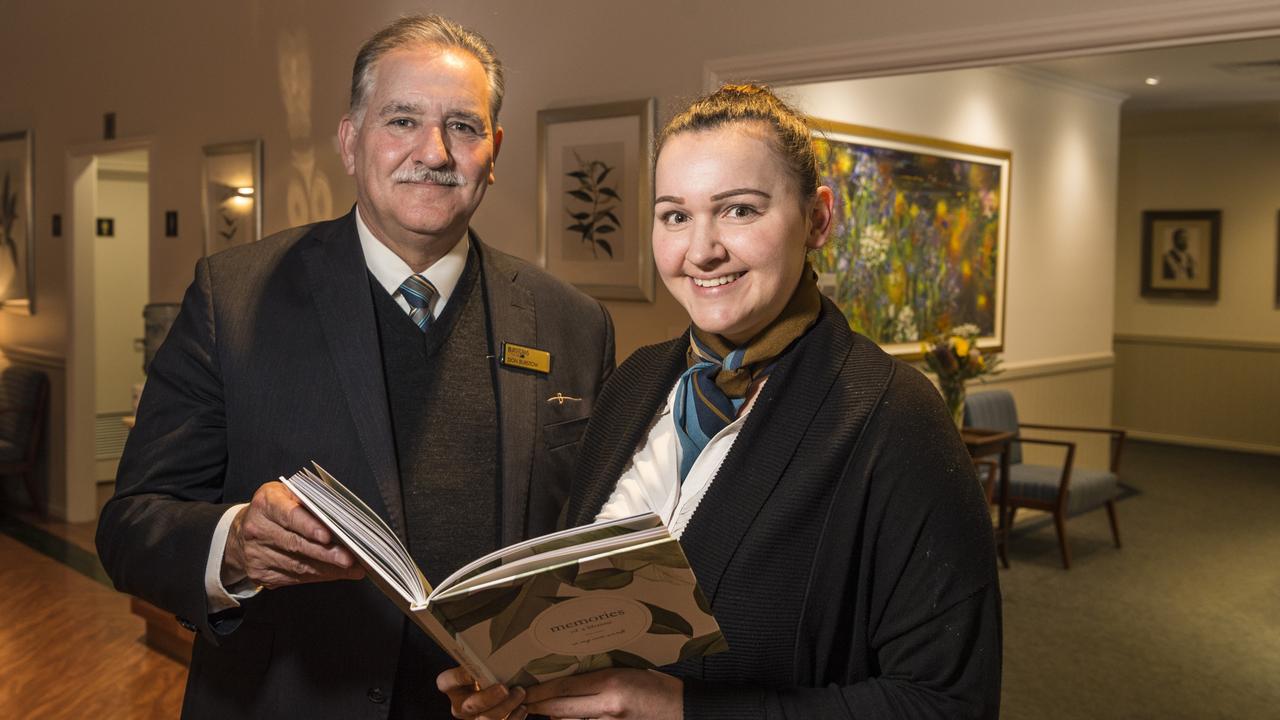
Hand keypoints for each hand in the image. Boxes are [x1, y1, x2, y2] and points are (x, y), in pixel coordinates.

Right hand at [221, 481, 364, 588]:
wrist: (241, 532)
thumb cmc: (273, 509)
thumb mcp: (287, 495)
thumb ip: (309, 502)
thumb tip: (340, 518)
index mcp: (265, 504)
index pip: (289, 515)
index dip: (309, 526)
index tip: (328, 536)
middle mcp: (257, 529)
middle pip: (296, 544)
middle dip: (326, 553)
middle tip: (350, 558)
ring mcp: (256, 555)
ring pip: (298, 566)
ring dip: (328, 569)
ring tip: (352, 568)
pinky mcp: (260, 574)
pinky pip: (294, 578)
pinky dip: (318, 576)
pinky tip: (335, 573)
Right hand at [437, 667, 527, 718]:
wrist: (496, 687)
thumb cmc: (488, 672)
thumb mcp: (481, 665)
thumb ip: (482, 661)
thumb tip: (497, 642)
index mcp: (452, 687)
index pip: (446, 682)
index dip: (458, 678)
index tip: (473, 671)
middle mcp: (460, 706)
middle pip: (470, 706)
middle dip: (488, 698)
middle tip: (504, 688)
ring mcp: (474, 719)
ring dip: (505, 707)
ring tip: (520, 693)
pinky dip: (513, 718)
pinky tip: (523, 707)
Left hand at [523, 668, 681, 719]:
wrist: (682, 709)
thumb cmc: (656, 685)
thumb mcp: (626, 671)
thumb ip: (597, 677)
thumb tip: (565, 682)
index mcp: (611, 683)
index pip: (564, 687)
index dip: (539, 690)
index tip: (524, 689)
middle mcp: (607, 706)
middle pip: (559, 709)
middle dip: (537, 707)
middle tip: (521, 703)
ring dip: (554, 718)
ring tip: (540, 711)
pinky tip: (565, 719)